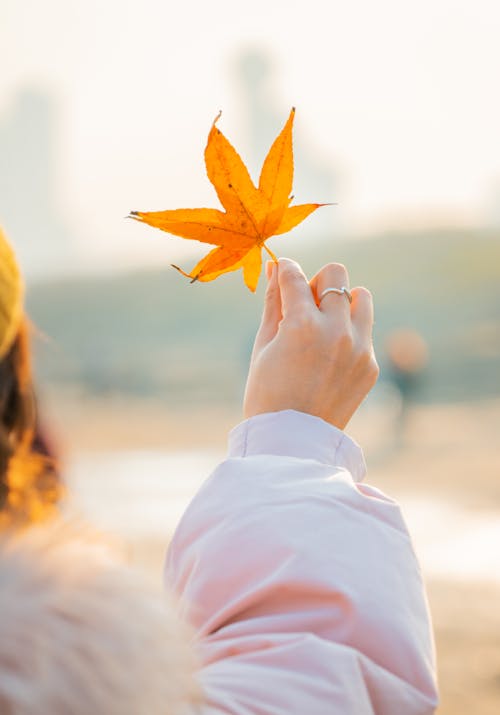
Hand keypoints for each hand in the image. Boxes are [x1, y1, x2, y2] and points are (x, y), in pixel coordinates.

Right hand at [243, 258, 378, 429]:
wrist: (292, 442)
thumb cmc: (267, 393)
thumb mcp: (263, 345)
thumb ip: (273, 302)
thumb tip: (275, 266)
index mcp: (302, 325)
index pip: (295, 276)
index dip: (285, 269)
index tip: (283, 271)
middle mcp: (336, 331)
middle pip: (336, 274)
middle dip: (318, 282)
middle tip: (305, 305)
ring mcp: (359, 348)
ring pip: (361, 297)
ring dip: (342, 303)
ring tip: (324, 327)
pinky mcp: (371, 365)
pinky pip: (364, 332)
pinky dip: (348, 335)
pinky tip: (329, 358)